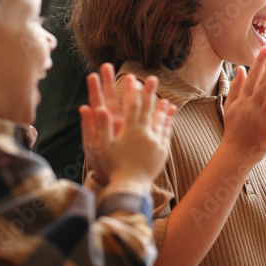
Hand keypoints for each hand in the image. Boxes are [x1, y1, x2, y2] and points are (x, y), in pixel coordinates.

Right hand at [79, 65, 174, 187]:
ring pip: (160, 120)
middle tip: (153, 78)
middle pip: (149, 108)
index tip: (131, 77)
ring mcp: (156, 142)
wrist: (130, 187)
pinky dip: (168, 123)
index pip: (132, 105)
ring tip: (165, 99)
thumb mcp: (102, 146)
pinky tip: (170, 117)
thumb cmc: (112, 166)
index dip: (131, 90)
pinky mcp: (162, 151)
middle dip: (150, 92)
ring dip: (162, 108)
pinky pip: (167, 133)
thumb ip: (99, 126)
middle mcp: (145, 133)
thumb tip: (95, 107)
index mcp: (130, 130)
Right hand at [221, 47, 265, 169]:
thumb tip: (240, 69)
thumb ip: (235, 88)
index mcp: (242, 101)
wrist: (234, 155)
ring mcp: (261, 118)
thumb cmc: (233, 131)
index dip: (260, 63)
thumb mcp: (230, 108)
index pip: (252, 78)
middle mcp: (251, 107)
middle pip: (263, 83)